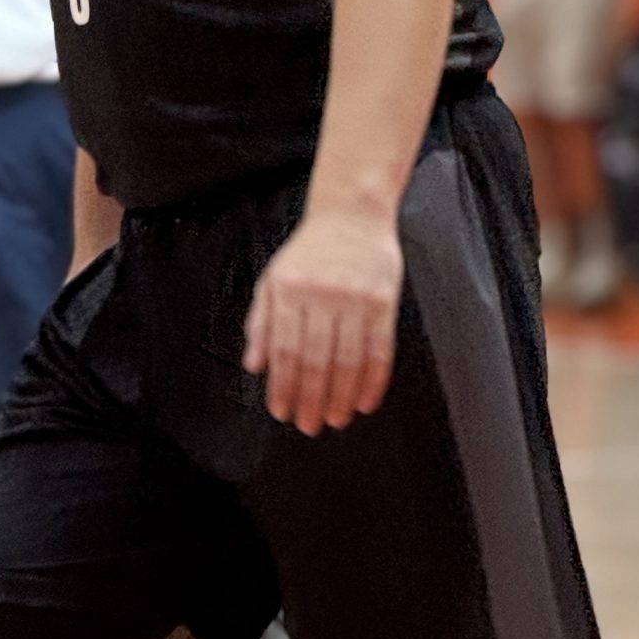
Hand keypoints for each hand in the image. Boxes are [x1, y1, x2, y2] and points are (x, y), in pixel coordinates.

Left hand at [243, 207, 403, 435]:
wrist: (352, 213)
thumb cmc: (310, 249)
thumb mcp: (273, 279)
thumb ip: (261, 323)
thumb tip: (255, 365)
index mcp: (289, 291)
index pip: (285, 350)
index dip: (283, 387)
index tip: (282, 411)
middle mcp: (322, 295)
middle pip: (316, 360)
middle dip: (311, 400)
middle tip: (309, 424)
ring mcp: (355, 298)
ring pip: (349, 361)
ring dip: (342, 397)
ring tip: (336, 418)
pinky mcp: (383, 301)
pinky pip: (380, 349)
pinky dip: (373, 380)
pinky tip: (365, 401)